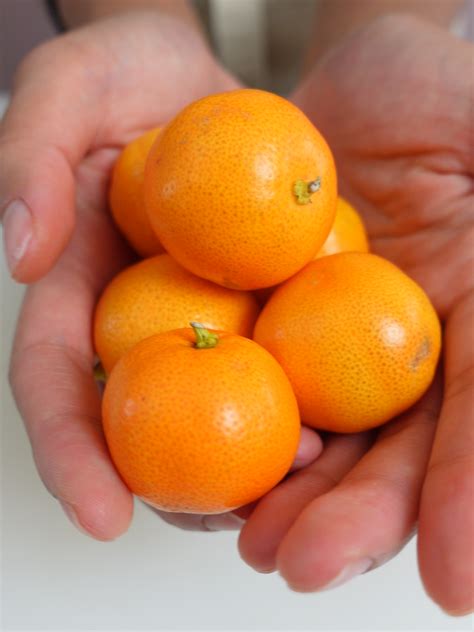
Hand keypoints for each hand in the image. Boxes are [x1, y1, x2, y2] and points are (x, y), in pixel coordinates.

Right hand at [5, 9, 322, 538]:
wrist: (208, 83)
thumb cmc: (127, 78)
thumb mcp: (67, 91)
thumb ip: (30, 158)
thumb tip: (20, 251)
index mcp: (77, 290)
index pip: (52, 382)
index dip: (68, 451)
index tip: (99, 514)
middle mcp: (135, 322)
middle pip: (140, 424)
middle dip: (175, 485)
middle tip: (224, 519)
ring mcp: (201, 321)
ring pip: (215, 412)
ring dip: (250, 463)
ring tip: (298, 481)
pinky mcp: (260, 307)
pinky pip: (278, 365)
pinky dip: (301, 403)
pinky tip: (335, 423)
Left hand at [238, 15, 472, 615]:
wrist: (378, 65)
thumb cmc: (455, 107)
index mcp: (472, 334)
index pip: (471, 432)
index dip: (463, 506)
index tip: (455, 591)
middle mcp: (401, 350)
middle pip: (385, 451)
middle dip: (351, 515)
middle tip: (304, 566)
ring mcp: (331, 333)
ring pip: (312, 425)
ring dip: (283, 488)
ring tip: (250, 539)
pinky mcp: (269, 304)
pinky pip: (244, 359)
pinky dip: (222, 404)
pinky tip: (197, 446)